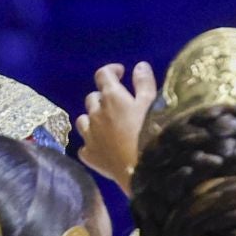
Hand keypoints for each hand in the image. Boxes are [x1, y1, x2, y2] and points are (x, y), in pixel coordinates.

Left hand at [76, 61, 155, 194]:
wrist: (143, 170)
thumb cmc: (151, 133)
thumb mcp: (152, 104)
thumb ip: (144, 83)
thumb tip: (139, 65)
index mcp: (112, 97)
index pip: (103, 75)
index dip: (111, 70)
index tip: (121, 73)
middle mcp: (95, 113)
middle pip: (92, 98)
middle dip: (103, 97)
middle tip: (118, 104)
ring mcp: (89, 135)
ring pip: (83, 120)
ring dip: (93, 119)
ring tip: (106, 125)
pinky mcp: (89, 155)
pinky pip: (85, 145)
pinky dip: (92, 142)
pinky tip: (102, 147)